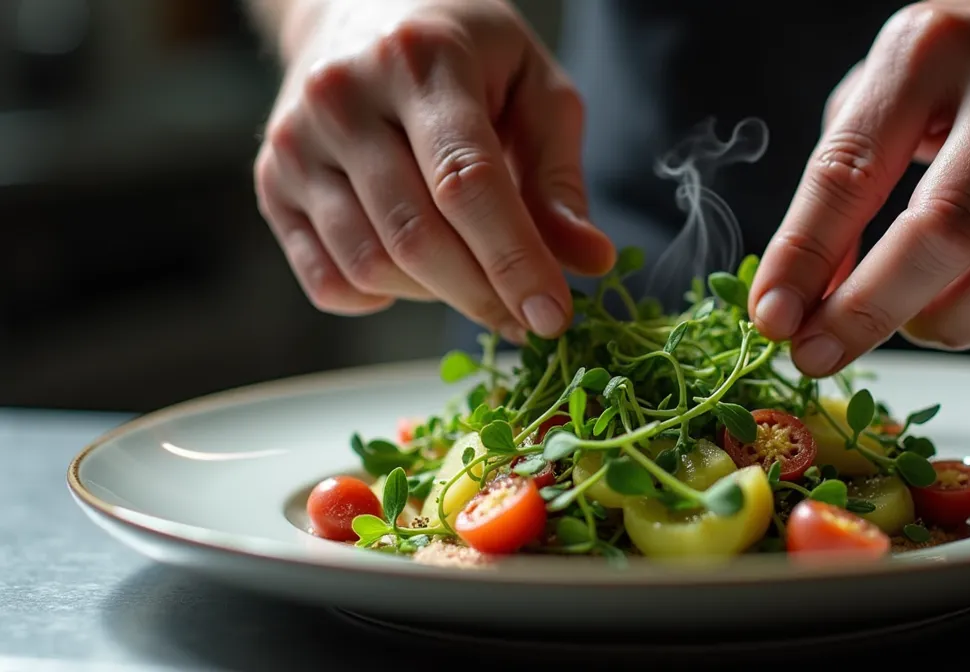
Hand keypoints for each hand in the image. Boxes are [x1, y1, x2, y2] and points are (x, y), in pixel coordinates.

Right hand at [253, 0, 613, 339]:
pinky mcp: (271, 182)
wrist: (357, 10)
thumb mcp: (534, 88)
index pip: (466, 181)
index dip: (513, 260)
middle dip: (482, 295)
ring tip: (473, 276)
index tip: (552, 316)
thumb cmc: (465, 54)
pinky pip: (327, 280)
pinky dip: (380, 296)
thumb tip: (590, 261)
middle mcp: (343, 97)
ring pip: (370, 264)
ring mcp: (296, 143)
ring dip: (436, 296)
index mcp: (422, 61)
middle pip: (416, 236)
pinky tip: (413, 269)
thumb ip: (558, 177)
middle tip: (528, 319)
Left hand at [751, 0, 969, 375]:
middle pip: (942, 233)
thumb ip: (843, 177)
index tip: (772, 318)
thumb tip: (811, 295)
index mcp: (933, 51)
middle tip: (821, 351)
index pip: (850, 170)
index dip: (802, 256)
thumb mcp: (890, 84)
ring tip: (911, 320)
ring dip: (944, 327)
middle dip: (868, 312)